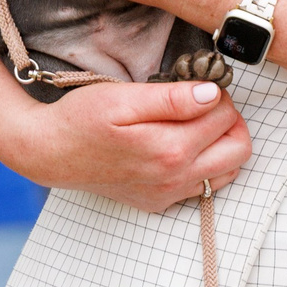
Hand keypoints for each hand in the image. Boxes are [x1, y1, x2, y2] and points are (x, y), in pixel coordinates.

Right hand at [0, 77, 252, 213]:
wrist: (48, 154)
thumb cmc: (80, 119)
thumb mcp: (122, 99)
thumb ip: (171, 98)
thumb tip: (212, 94)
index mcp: (170, 149)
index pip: (225, 115)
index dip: (216, 93)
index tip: (194, 84)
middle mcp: (175, 178)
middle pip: (238, 148)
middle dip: (228, 120)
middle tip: (201, 103)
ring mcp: (169, 194)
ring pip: (227, 171)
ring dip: (220, 144)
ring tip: (192, 123)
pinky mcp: (160, 202)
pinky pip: (203, 187)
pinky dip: (205, 165)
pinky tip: (180, 146)